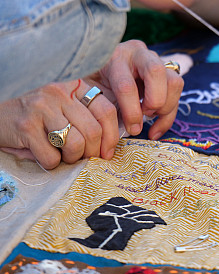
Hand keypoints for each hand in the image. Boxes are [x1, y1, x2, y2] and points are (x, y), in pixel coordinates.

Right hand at [0, 80, 117, 168]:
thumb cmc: (37, 113)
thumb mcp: (64, 105)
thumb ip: (87, 114)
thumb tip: (112, 141)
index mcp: (74, 85)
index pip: (106, 110)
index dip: (112, 136)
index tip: (108, 151)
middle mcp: (59, 92)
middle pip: (93, 131)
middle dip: (92, 152)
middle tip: (85, 158)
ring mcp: (41, 107)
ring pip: (76, 144)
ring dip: (73, 158)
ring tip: (64, 156)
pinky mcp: (26, 126)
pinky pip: (52, 157)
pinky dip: (51, 163)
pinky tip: (44, 155)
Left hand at [85, 40, 182, 140]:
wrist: (99, 71)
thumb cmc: (94, 85)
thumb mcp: (90, 91)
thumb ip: (100, 105)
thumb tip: (118, 131)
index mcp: (114, 57)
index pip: (127, 85)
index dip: (131, 111)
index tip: (132, 129)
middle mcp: (138, 53)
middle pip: (156, 72)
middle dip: (154, 101)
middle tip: (145, 116)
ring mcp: (156, 60)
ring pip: (175, 81)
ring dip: (166, 106)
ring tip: (151, 118)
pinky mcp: (168, 71)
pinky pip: (177, 92)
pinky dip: (169, 114)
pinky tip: (156, 128)